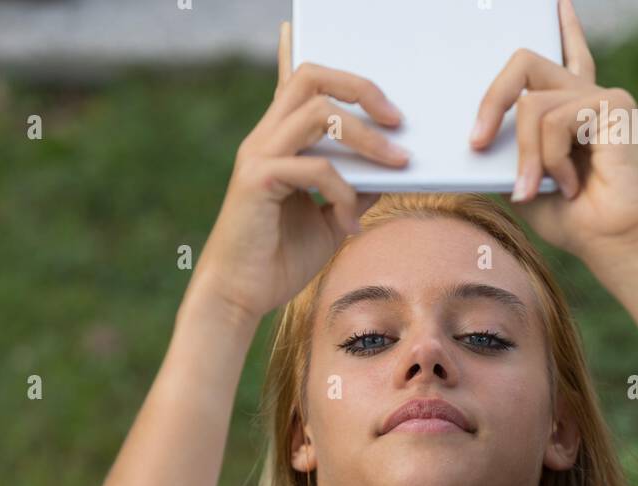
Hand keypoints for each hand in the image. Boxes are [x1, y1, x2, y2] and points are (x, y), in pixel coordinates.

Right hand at [193, 21, 407, 322]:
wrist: (239, 298)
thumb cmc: (279, 261)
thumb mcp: (331, 220)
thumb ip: (355, 189)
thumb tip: (390, 169)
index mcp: (277, 141)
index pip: (292, 82)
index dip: (301, 49)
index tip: (316, 36)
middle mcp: (264, 138)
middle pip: (312, 77)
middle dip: (361, 88)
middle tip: (397, 119)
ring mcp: (258, 154)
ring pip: (319, 113)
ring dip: (367, 137)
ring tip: (397, 163)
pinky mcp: (258, 179)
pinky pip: (316, 167)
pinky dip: (344, 193)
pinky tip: (351, 224)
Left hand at [470, 0, 637, 269]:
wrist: (616, 244)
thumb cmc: (577, 221)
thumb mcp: (525, 187)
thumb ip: (507, 157)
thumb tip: (475, 141)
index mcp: (572, 112)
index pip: (566, 56)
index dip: (564, 28)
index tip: (556, 3)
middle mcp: (586, 97)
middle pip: (525, 64)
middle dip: (492, 101)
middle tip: (478, 143)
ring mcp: (600, 97)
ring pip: (533, 106)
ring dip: (527, 157)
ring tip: (536, 190)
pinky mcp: (613, 104)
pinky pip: (556, 120)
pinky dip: (552, 160)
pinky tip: (571, 185)